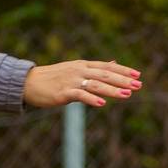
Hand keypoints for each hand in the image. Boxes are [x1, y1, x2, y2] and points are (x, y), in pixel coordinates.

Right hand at [22, 60, 141, 108]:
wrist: (28, 83)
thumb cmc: (54, 78)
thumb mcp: (76, 70)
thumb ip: (95, 69)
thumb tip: (114, 63)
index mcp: (83, 65)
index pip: (106, 66)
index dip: (123, 70)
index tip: (138, 75)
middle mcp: (79, 71)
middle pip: (105, 75)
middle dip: (122, 80)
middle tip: (138, 85)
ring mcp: (71, 81)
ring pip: (95, 85)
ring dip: (112, 90)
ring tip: (127, 95)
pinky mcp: (63, 92)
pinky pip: (79, 95)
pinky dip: (91, 99)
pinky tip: (102, 103)